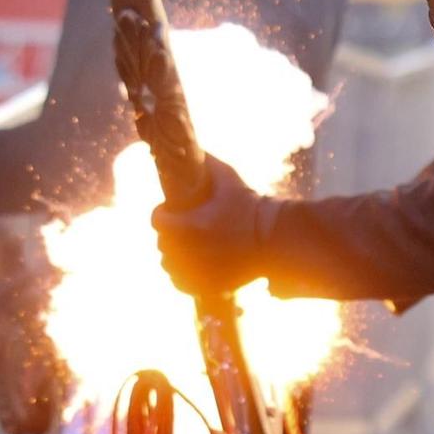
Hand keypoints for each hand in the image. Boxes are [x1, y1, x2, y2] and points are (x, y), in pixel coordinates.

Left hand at [152, 154, 276, 294]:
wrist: (276, 239)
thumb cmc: (252, 206)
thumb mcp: (229, 178)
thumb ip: (207, 162)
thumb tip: (191, 147)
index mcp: (191, 226)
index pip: (157, 221)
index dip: (162, 213)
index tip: (171, 210)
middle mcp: (191, 252)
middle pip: (162, 243)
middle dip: (169, 233)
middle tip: (182, 226)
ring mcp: (199, 272)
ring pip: (168, 265)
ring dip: (173, 255)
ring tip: (185, 246)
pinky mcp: (209, 286)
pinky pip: (180, 283)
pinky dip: (181, 275)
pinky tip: (190, 266)